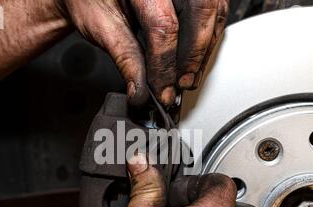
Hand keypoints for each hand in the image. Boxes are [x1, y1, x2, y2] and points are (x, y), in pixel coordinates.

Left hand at [63, 0, 228, 106]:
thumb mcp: (100, 24)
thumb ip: (124, 56)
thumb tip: (140, 89)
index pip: (163, 25)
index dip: (166, 64)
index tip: (163, 90)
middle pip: (200, 11)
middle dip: (195, 54)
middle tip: (183, 83)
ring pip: (212, 9)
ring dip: (205, 47)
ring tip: (189, 77)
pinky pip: (211, 9)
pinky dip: (207, 36)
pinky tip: (195, 59)